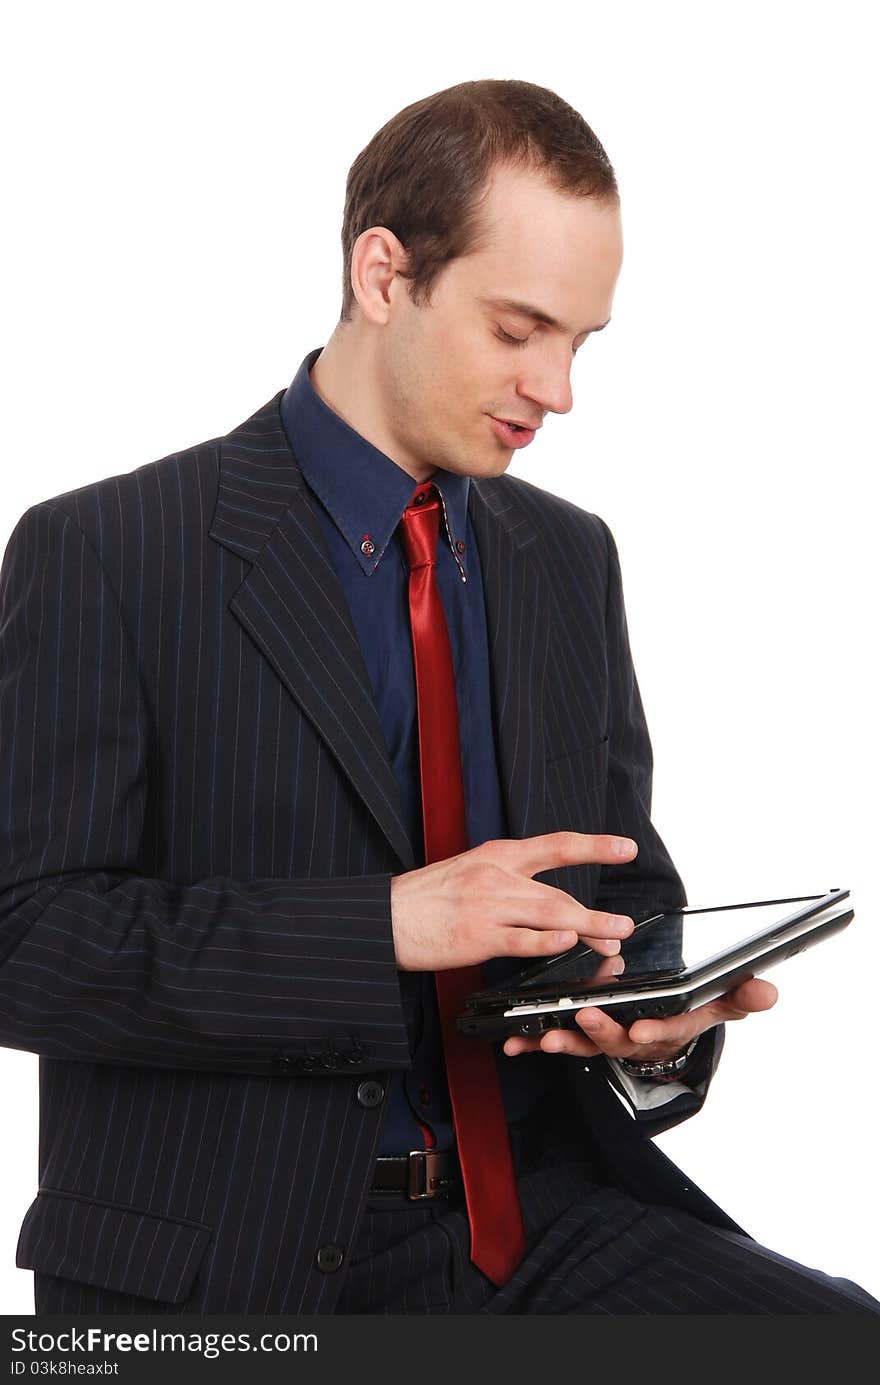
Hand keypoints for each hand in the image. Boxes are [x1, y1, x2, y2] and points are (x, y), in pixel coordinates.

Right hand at [390, 831, 638, 970]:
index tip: (626, 848)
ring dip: (587, 928)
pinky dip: (546, 941)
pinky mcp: (477, 936)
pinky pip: (520, 940)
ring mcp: (487, 906)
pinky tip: (566, 942)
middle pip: (559, 892)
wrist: (385, 917)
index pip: (556, 845)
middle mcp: (496, 875)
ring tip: (612, 939)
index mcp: (497, 855)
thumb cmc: (427, 898)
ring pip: (549, 915)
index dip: (595, 846)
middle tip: (624, 926)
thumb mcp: (469, 870)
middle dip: (597, 913)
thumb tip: (550, 902)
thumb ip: (509, 880)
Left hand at [503, 976, 778, 1063]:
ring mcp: (603, 1040)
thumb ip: (740, 997)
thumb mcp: (717, 1002)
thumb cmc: (688, 1010)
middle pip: (616, 1040)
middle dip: (601, 1032)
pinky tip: (513, 1043)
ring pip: (583, 1045)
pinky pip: (555, 1040)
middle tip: (585, 1019)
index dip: (655, 1031)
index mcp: (665, 1029)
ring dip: (562, 1041)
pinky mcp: (578, 1036)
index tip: (643, 1026)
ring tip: (545, 1037)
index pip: (664, 1032)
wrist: (662, 1027)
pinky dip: (534, 1042)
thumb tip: (768, 991)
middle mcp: (632, 1039)